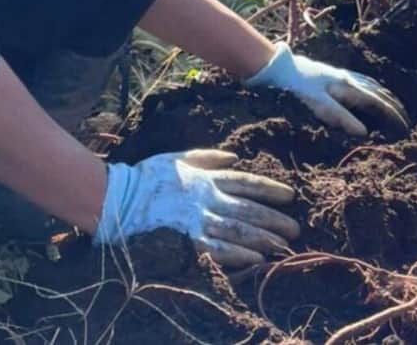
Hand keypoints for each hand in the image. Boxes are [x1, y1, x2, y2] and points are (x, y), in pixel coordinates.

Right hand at [94, 150, 299, 266]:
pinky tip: (257, 260)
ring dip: (264, 239)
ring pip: (240, 231)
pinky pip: (220, 250)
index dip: (270, 189)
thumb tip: (234, 155)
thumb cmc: (149, 176)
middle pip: (249, 210)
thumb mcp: (180, 156)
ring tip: (284, 246)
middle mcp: (209, 199)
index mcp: (207, 178)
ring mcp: (199, 221)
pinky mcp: (189, 241)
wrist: (121, 198)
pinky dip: (240, 256)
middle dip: (274, 220)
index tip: (290, 196)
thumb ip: (209, 156)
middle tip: (295, 229)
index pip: (246, 183)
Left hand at [244, 43, 408, 136]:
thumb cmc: (298, 88)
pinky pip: (363, 83)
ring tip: (396, 109)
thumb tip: (364, 133)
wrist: (282, 69)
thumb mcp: (319, 105)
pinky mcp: (337, 76)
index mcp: (348, 88)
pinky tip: (373, 94)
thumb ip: (341, 118)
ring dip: (386, 98)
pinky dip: (375, 91)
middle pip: (379, 94)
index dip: (392, 116)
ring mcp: (344, 76)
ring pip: (373, 87)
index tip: (404, 129)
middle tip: (407, 123)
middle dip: (395, 107)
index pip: (378, 104)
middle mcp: (350, 80)